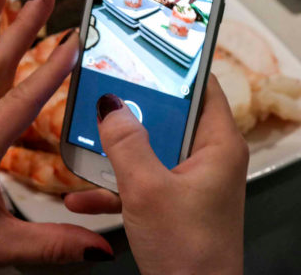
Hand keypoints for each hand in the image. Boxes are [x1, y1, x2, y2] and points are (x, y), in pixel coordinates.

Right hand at [64, 78, 248, 274]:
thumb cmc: (189, 251)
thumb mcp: (148, 189)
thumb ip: (126, 144)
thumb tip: (111, 105)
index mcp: (219, 144)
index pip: (202, 86)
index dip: (176, 66)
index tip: (145, 50)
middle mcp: (211, 158)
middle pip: (172, 117)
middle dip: (135, 109)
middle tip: (104, 90)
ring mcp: (194, 183)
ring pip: (154, 151)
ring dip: (119, 152)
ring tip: (85, 140)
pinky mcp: (179, 205)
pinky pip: (147, 183)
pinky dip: (118, 186)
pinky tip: (81, 197)